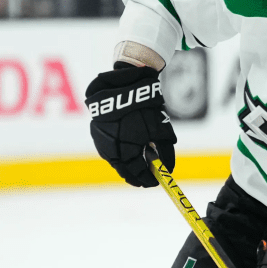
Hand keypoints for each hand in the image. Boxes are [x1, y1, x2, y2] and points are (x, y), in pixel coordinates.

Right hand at [85, 64, 175, 187]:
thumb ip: (166, 153)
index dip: (148, 180)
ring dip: (127, 165)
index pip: (138, 174)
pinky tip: (127, 151)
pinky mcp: (97, 133)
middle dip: (136, 176)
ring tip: (138, 165)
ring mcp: (102, 142)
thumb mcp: (161, 130)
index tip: (155, 182)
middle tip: (146, 178)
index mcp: (127, 152)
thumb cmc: (145, 108)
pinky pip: (109, 150)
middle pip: (124, 171)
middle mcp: (112, 151)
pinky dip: (119, 154)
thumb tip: (169, 169)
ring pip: (115, 161)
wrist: (123, 85)